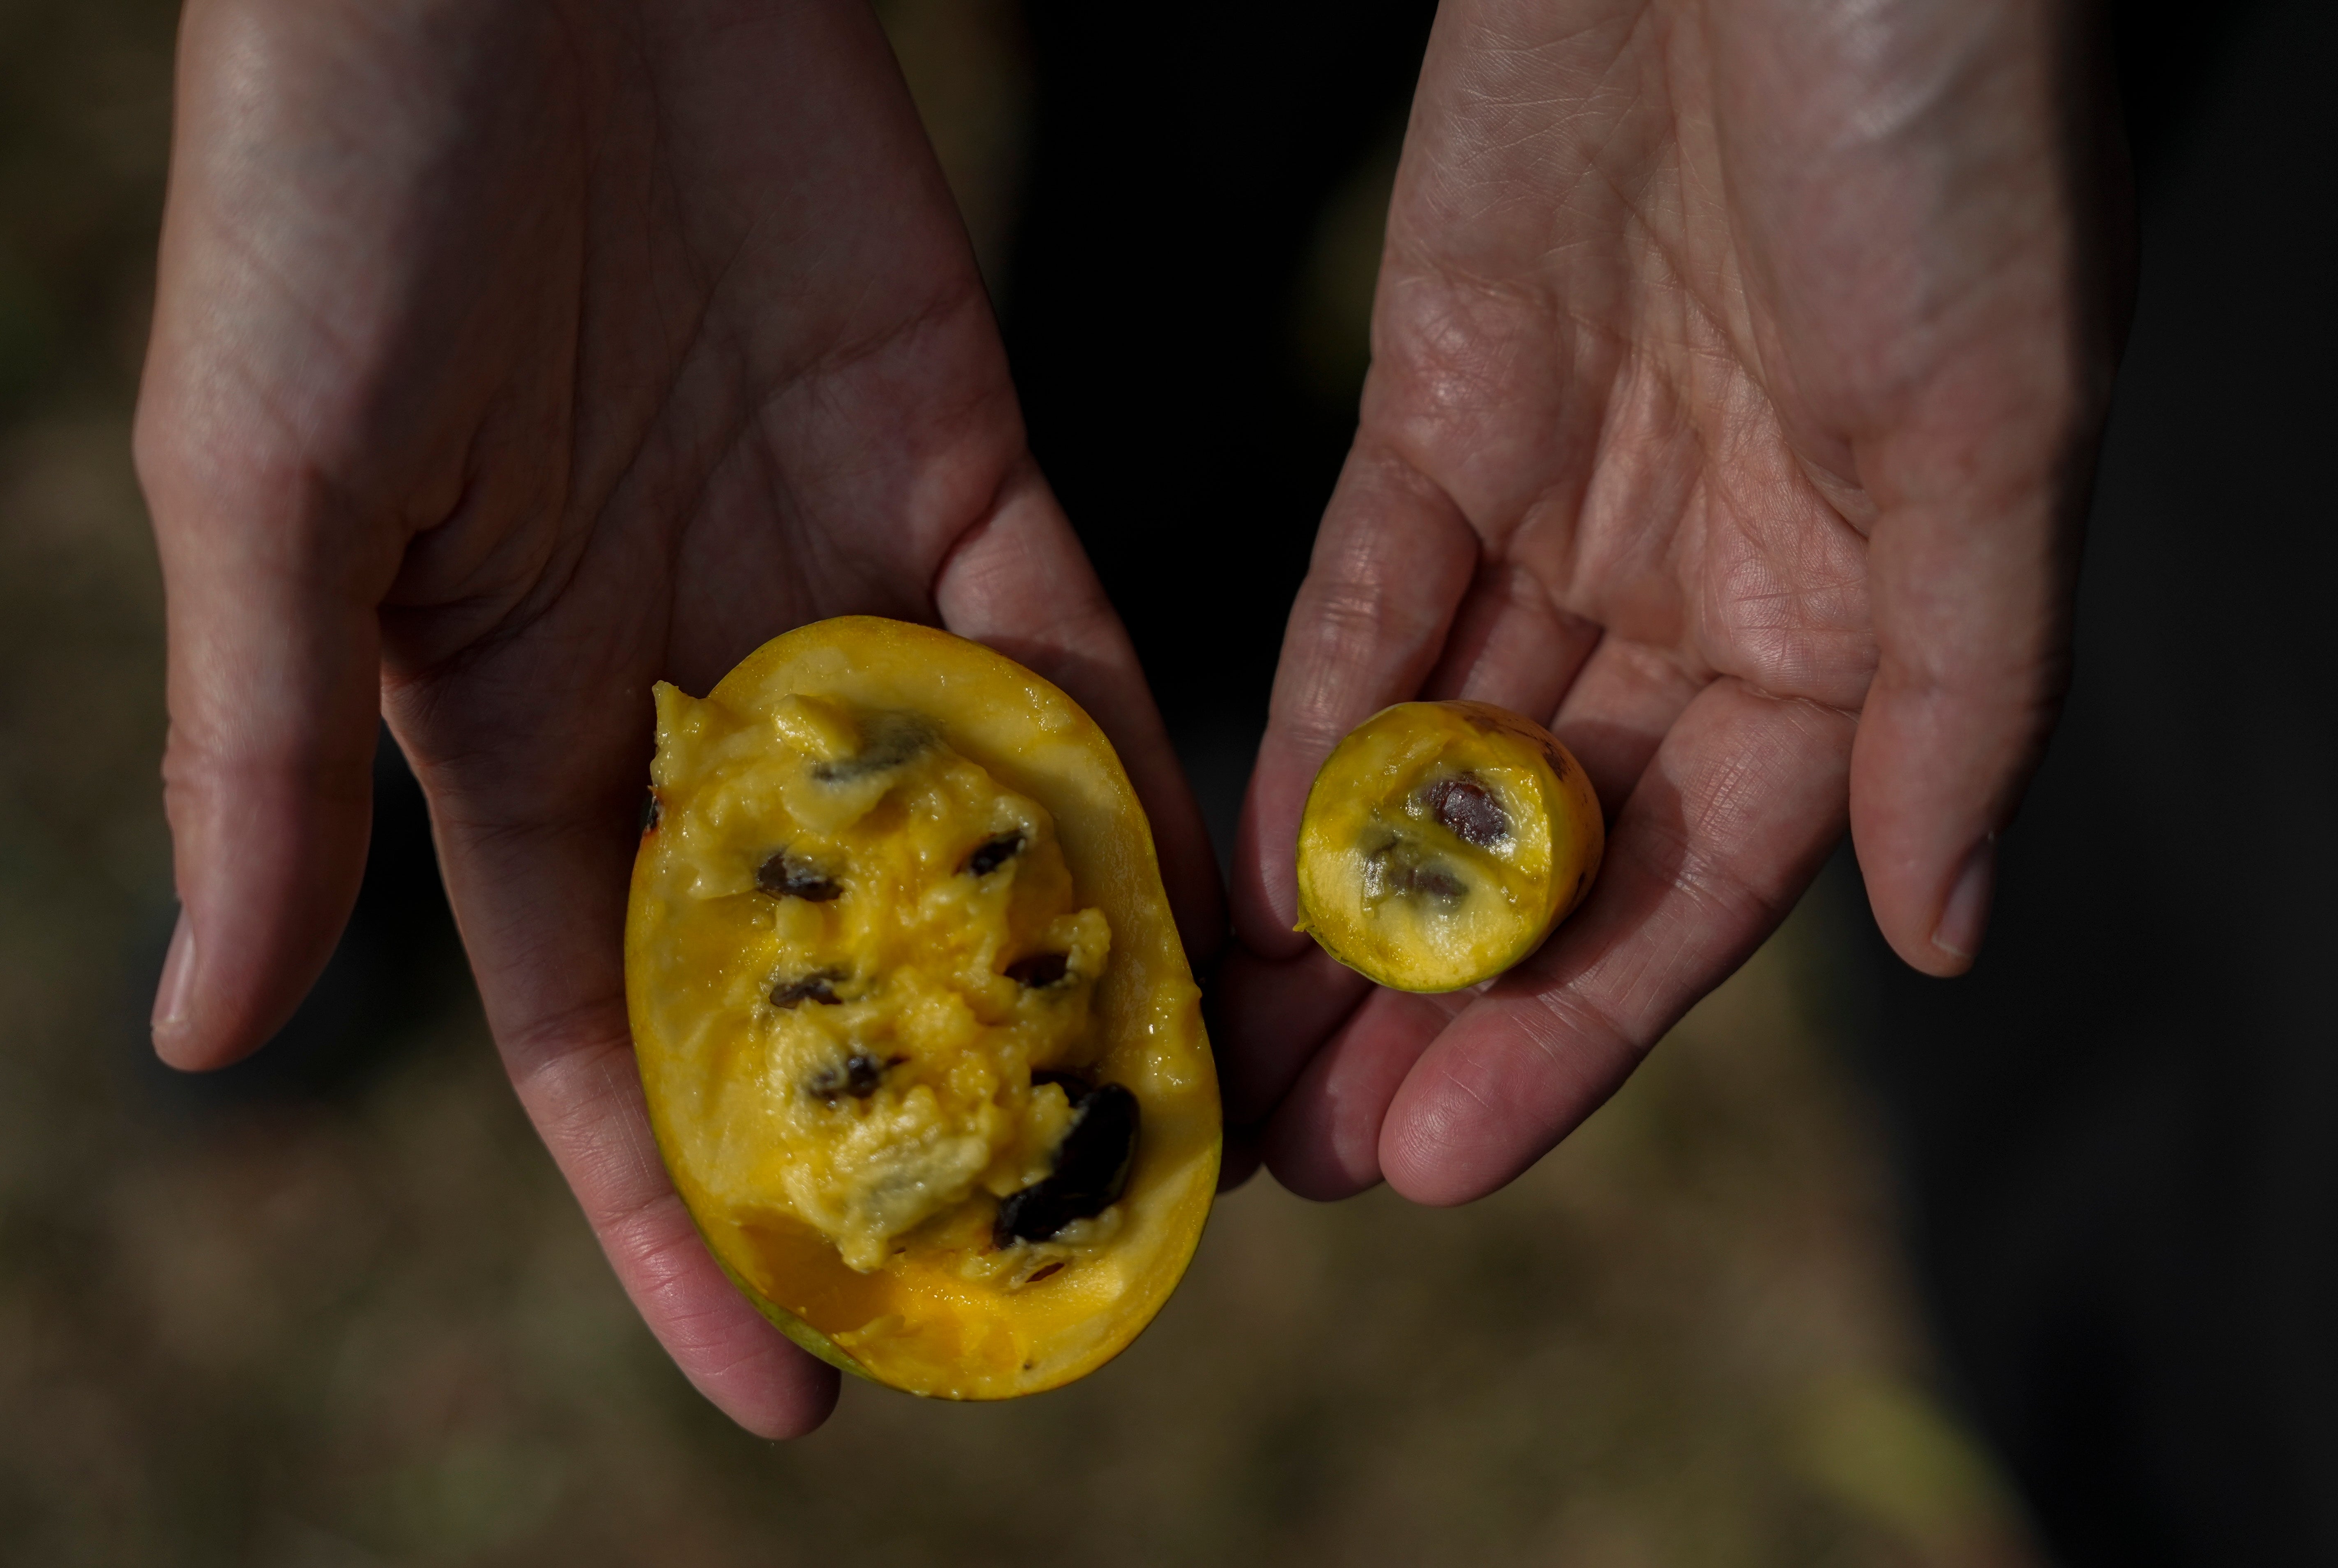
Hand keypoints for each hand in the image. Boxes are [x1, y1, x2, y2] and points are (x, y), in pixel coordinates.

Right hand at [137, 0, 1218, 1435]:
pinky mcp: (953, 448)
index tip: (781, 1382)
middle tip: (1029, 1275)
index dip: (679, 1214)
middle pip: (811, 955)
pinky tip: (1192, 897)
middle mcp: (683, 674)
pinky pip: (1059, 645)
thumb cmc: (328, 188)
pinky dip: (1120, 765)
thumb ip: (267, 760)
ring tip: (1152, 1132)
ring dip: (1047, 969)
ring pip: (964, 821)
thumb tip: (204, 1036)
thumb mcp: (266, 486)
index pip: (602, 1032)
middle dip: (903, 1114)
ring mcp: (826, 567)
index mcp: (503, 716)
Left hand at [1222, 0, 2121, 1201]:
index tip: (1450, 1157)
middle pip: (1550, 850)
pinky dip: (1307, 726)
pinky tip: (1246, 861)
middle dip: (1436, 1006)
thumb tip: (1946, 929)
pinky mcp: (1435, 409)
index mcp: (1851, 620)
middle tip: (1314, 1156)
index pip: (1700, 887)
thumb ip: (1960, 694)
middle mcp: (1700, 590)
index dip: (1579, 1032)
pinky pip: (1360, 605)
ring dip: (1346, 908)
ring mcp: (1561, 505)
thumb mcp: (1992, 430)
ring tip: (1251, 1060)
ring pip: (1436, 756)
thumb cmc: (1938, 139)